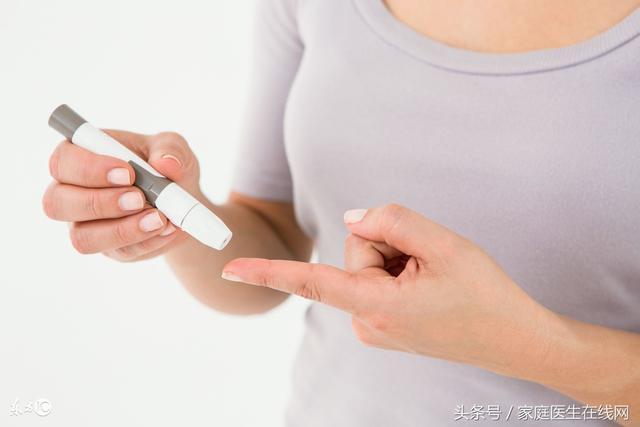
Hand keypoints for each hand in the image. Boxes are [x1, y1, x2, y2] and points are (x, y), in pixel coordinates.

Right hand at [43, 130, 200, 261]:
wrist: (184, 201)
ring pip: (83, 238)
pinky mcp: (108, 248)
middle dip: (101, 203)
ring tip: (159, 219)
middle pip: (57, 203)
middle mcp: (72, 192)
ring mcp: (85, 225)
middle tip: (140, 199)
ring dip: (122, 230)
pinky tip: (168, 229)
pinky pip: (118, 252)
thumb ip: (170, 149)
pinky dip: (147, 241)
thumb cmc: (166, 166)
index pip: (63, 162)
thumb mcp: (172, 147)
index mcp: (80, 156)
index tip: (128, 173)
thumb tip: (166, 163)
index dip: (90, 169)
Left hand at [221, 204, 552, 371]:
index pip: (311, 282)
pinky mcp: (380, 324)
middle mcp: (366, 322)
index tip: (229, 272)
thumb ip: (392, 221)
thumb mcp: (444, 245)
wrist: (514, 338)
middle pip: (357, 250)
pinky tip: (429, 286)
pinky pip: (377, 278)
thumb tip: (353, 219)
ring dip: (401, 259)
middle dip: (391, 243)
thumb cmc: (484, 294)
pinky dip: (401, 272)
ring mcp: (373, 326)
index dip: (268, 273)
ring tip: (434, 277)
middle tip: (432, 263)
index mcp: (376, 306)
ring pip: (368, 263)